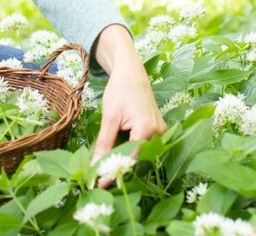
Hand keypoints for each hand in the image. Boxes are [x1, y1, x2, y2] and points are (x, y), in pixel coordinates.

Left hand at [90, 25, 165, 187]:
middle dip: (118, 168)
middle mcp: (158, 132)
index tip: (99, 182)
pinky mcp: (156, 130)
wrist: (131, 72)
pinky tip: (114, 156)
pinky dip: (128, 151)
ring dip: (123, 160)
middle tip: (98, 178)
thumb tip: (96, 166)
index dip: (114, 171)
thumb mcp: (110, 117)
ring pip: (140, 154)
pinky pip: (142, 146)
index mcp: (148, 128)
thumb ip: (104, 143)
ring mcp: (160, 132)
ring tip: (103, 169)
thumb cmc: (120, 90)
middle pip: (137, 158)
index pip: (130, 158)